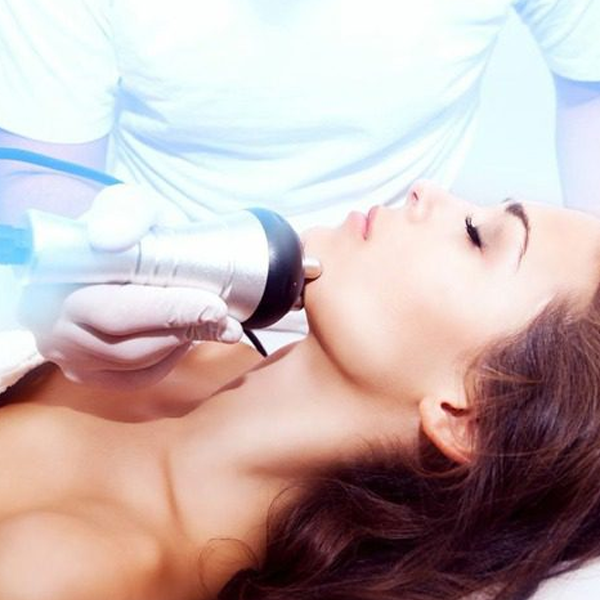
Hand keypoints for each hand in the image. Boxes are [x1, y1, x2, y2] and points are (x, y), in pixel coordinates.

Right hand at [18, 184, 242, 387]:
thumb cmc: (127, 230)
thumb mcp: (131, 205)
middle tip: (225, 320)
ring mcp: (65, 352)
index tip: (214, 306)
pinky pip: (134, 379)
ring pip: (135, 365)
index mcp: (57, 277)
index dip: (169, 311)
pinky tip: (182, 337)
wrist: (114, 255)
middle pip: (128, 346)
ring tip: (211, 321)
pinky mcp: (84, 374)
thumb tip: (108, 239)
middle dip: (185, 330)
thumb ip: (125, 213)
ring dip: (181, 343)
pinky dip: (167, 360)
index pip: (115, 309)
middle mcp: (52, 321)